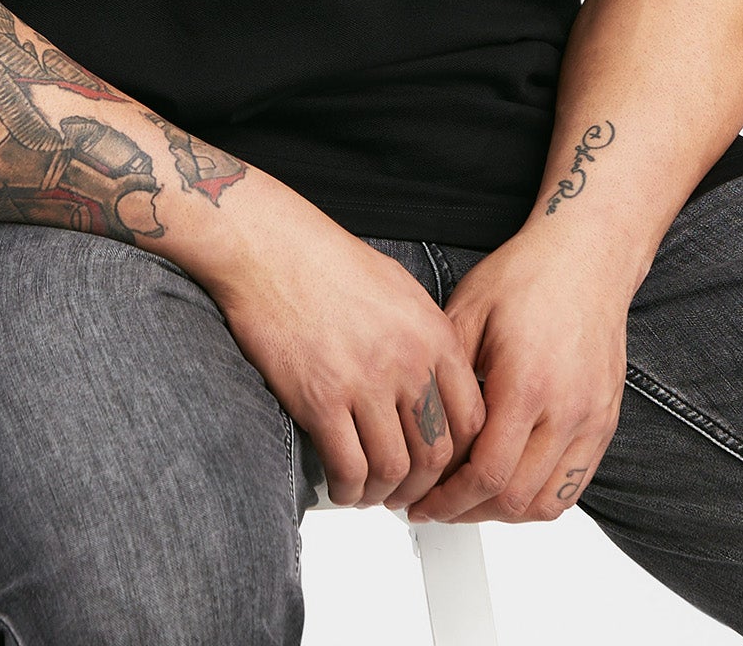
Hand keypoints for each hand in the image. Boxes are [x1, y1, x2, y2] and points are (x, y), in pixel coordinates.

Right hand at [194, 196, 486, 512]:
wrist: (270, 248)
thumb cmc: (326, 261)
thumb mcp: (398, 288)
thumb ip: (425, 336)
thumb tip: (435, 381)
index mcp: (433, 335)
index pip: (472, 419)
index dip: (460, 457)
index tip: (443, 469)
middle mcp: (408, 362)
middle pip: (436, 454)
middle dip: (423, 487)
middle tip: (407, 494)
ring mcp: (365, 383)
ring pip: (394, 469)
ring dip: (383, 494)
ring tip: (370, 493)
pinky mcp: (321, 399)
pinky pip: (348, 468)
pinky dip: (348, 491)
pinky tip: (341, 487)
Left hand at [402, 223, 633, 524]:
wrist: (585, 255)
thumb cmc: (528, 274)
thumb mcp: (467, 313)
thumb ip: (445, 377)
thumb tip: (417, 427)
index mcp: (526, 383)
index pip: (486, 472)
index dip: (448, 499)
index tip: (423, 501)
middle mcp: (566, 409)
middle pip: (513, 497)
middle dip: (466, 511)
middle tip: (436, 506)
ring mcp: (591, 419)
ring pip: (546, 502)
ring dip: (502, 511)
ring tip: (469, 500)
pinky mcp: (605, 421)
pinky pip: (574, 486)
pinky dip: (538, 499)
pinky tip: (509, 485)